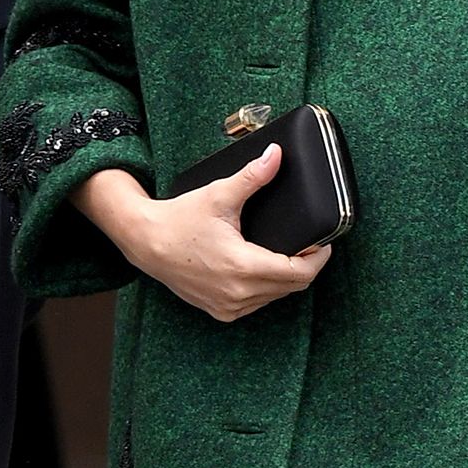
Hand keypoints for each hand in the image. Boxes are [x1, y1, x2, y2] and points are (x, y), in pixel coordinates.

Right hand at [80, 145, 332, 322]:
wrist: (144, 241)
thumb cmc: (178, 219)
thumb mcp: (218, 195)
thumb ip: (252, 177)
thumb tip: (276, 155)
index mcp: (243, 267)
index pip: (300, 273)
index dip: (319, 258)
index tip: (324, 243)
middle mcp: (238, 293)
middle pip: (293, 287)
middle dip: (307, 266)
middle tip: (310, 246)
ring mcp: (229, 306)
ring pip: (276, 297)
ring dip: (287, 279)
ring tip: (289, 255)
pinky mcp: (221, 312)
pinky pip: (258, 303)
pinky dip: (267, 289)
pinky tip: (264, 269)